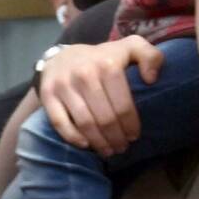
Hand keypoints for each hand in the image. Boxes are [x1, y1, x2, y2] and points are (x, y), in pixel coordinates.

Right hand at [39, 36, 161, 158]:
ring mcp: (64, 86)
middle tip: (121, 147)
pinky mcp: (48, 95)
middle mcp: (85, 75)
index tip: (134, 136)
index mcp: (108, 65)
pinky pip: (60, 123)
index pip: (122, 105)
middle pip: (104, 118)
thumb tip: (151, 79)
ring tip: (108, 151)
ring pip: (84, 123)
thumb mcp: (130, 48)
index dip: (130, 125)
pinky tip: (86, 145)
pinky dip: (73, 137)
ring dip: (98, 142)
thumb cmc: (102, 58)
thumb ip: (151, 56)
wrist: (61, 56)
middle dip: (116, 138)